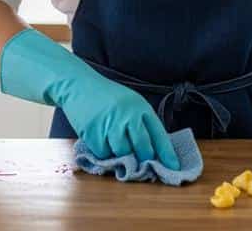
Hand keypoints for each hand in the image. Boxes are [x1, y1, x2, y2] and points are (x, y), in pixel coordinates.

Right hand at [60, 68, 180, 167]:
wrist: (78, 85)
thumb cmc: (106, 96)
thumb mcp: (129, 102)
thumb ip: (140, 122)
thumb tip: (153, 150)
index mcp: (139, 107)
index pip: (158, 134)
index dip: (166, 153)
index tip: (174, 167)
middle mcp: (127, 115)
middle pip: (142, 148)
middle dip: (143, 158)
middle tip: (141, 162)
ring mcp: (109, 124)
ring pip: (123, 153)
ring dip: (121, 155)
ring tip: (114, 143)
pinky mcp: (93, 132)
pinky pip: (104, 154)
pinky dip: (104, 152)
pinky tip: (100, 139)